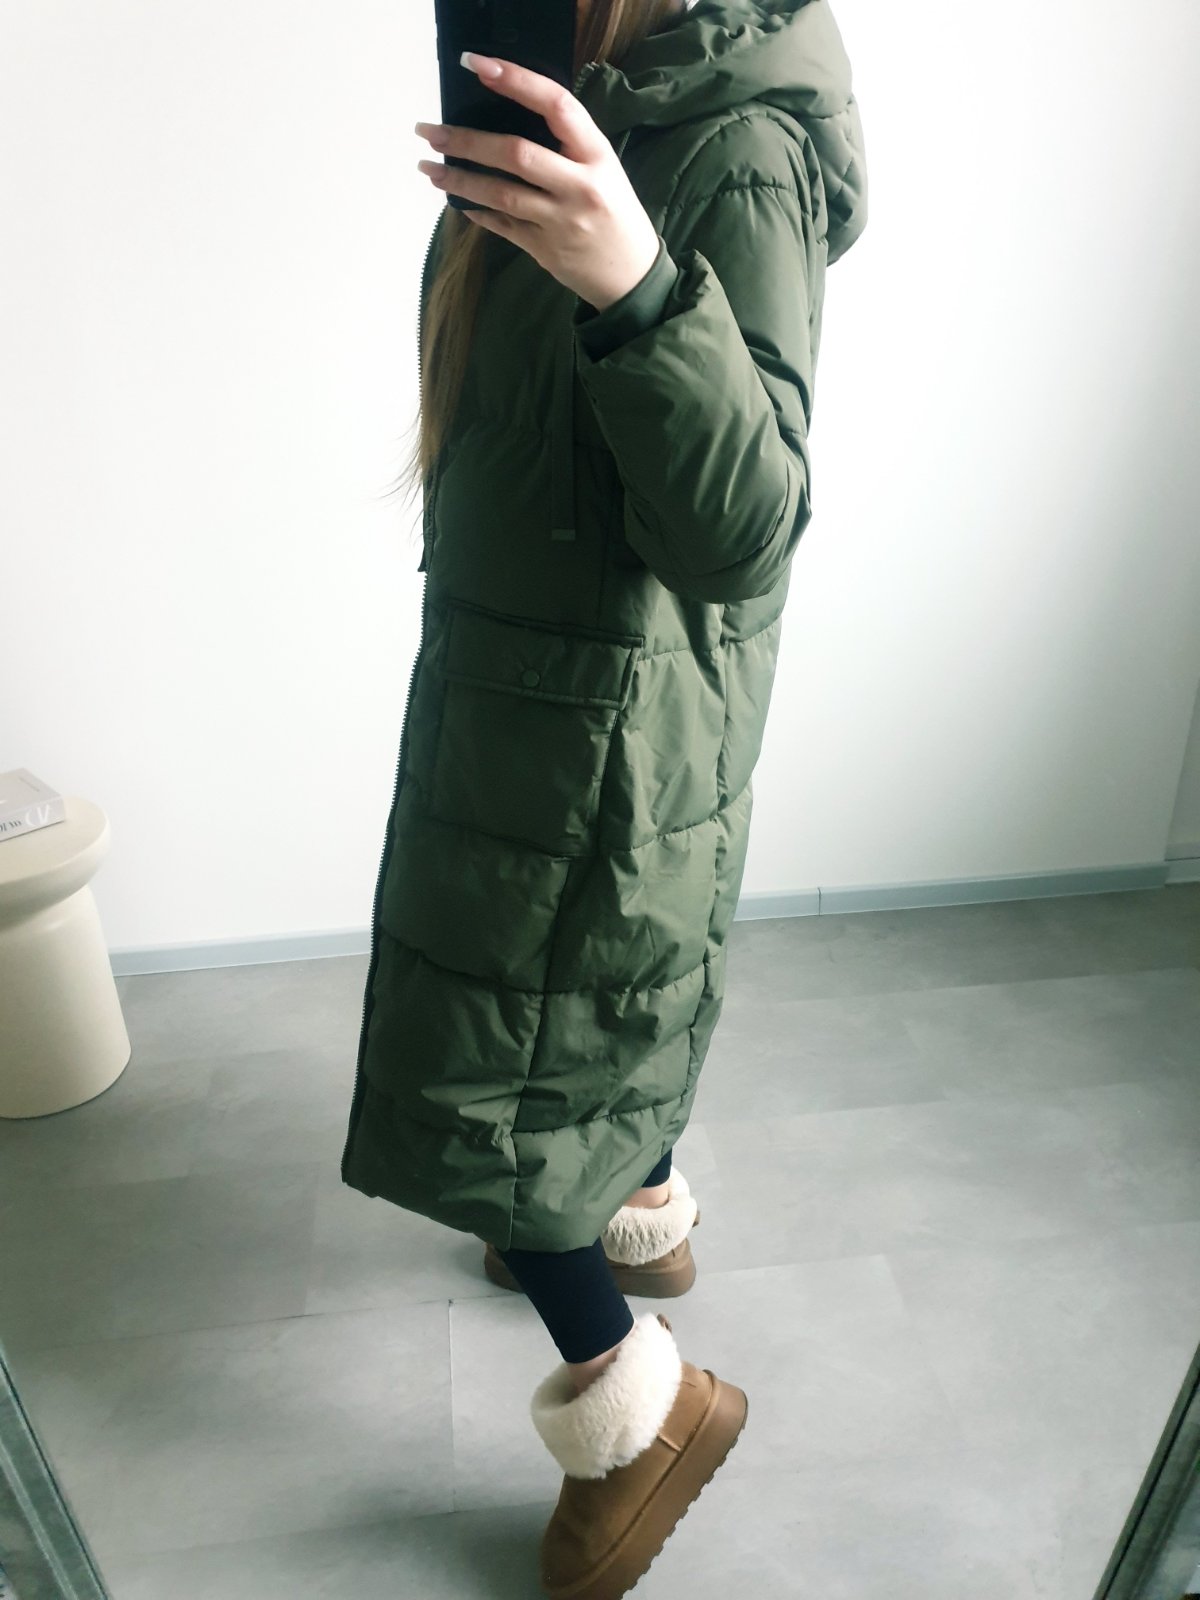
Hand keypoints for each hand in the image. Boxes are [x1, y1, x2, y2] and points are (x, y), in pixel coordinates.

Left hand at [414, 51, 660, 312]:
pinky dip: (477, 211)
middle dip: (466, 140)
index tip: (479, 66)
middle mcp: (580, 187)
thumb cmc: (614, 212)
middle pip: (516, 154)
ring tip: (429, 167)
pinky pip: (503, 225)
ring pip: (501, 193)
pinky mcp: (546, 250)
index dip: (517, 81)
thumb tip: (507, 117)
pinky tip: (458, 200)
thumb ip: (566, 144)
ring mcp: (561, 222)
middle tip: (430, 131)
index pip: (556, 106)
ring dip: (459, 178)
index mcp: (597, 156)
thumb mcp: (604, 167)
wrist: (631, 275)